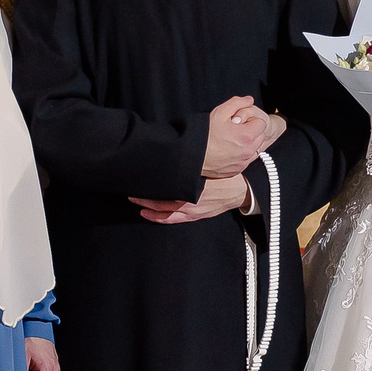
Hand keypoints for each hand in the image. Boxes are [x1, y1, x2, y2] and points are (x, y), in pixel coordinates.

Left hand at [131, 172, 253, 223]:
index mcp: (191, 186)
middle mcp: (189, 200)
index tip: (138, 178)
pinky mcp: (193, 216)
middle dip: (144, 195)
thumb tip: (177, 151)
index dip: (150, 183)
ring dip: (147, 206)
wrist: (240, 191)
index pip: (165, 185)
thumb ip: (192, 161)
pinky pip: (171, 219)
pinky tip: (147, 213)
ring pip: (162, 211)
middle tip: (130, 189)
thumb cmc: (224, 175)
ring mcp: (190, 211)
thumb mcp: (208, 165)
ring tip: (135, 200)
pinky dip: (157, 217)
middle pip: (160, 199)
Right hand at [202, 96, 285, 177]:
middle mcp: (248, 151)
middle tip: (236, 129)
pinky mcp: (238, 170)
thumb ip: (237, 103)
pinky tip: (230, 149)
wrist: (192, 156)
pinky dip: (242, 154)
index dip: (251, 119)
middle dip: (252, 131)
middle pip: (260, 137)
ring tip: (233, 139)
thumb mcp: (219, 112)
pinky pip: (247, 160)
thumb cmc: (204, 135)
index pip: (262, 123)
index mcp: (246, 136)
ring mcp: (243, 162)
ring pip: (255, 149)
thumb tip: (249, 100)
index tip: (241, 121)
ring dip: (249, 143)